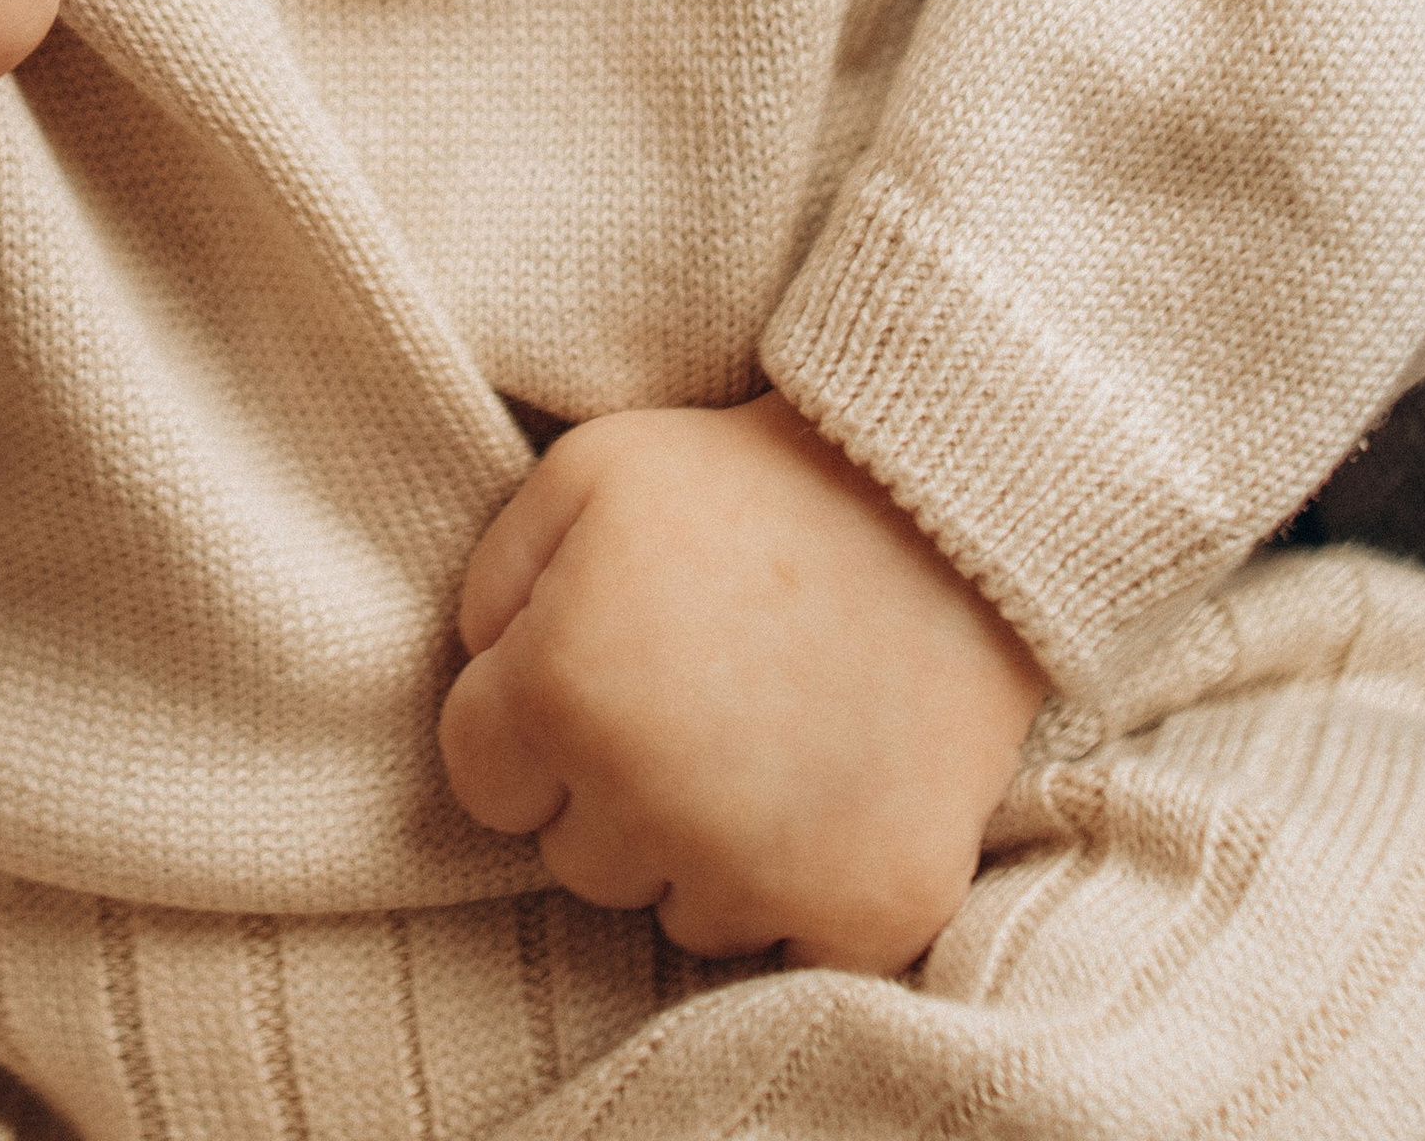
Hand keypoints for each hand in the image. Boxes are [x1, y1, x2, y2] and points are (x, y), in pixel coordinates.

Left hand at [438, 393, 1044, 971]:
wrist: (942, 508)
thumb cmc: (744, 482)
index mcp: (565, 694)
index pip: (483, 784)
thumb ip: (495, 581)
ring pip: (681, 914)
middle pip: (577, 859)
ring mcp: (768, 871)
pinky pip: (789, 951)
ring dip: (705, 848)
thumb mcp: (585, 472)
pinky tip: (827, 792)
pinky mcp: (870, 912)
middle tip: (696, 693)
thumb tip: (483, 674)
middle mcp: (655, 803)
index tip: (597, 672)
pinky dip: (803, 891)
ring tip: (767, 732)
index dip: (531, 723)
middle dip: (615, 789)